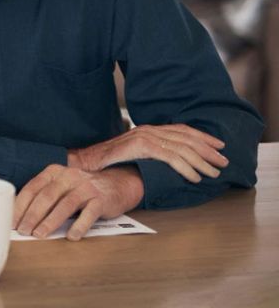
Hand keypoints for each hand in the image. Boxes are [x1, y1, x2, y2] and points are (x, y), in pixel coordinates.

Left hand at [13, 164, 143, 240]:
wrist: (115, 185)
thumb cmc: (79, 191)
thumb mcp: (60, 187)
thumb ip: (43, 198)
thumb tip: (20, 219)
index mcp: (53, 172)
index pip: (32, 189)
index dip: (20, 206)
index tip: (12, 222)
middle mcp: (68, 176)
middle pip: (46, 197)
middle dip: (32, 215)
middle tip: (23, 231)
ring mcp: (85, 187)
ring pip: (64, 205)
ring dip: (50, 221)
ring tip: (40, 234)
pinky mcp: (101, 199)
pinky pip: (89, 213)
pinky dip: (79, 225)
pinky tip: (71, 236)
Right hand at [69, 124, 227, 182]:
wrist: (83, 162)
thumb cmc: (105, 162)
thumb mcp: (131, 154)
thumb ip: (149, 154)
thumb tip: (171, 162)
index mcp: (147, 130)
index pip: (181, 130)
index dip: (202, 137)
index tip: (219, 146)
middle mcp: (147, 129)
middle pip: (186, 137)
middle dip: (208, 150)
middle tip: (223, 162)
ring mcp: (144, 137)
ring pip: (181, 148)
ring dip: (201, 162)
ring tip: (214, 172)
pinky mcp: (140, 147)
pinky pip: (170, 157)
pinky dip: (185, 168)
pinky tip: (195, 177)